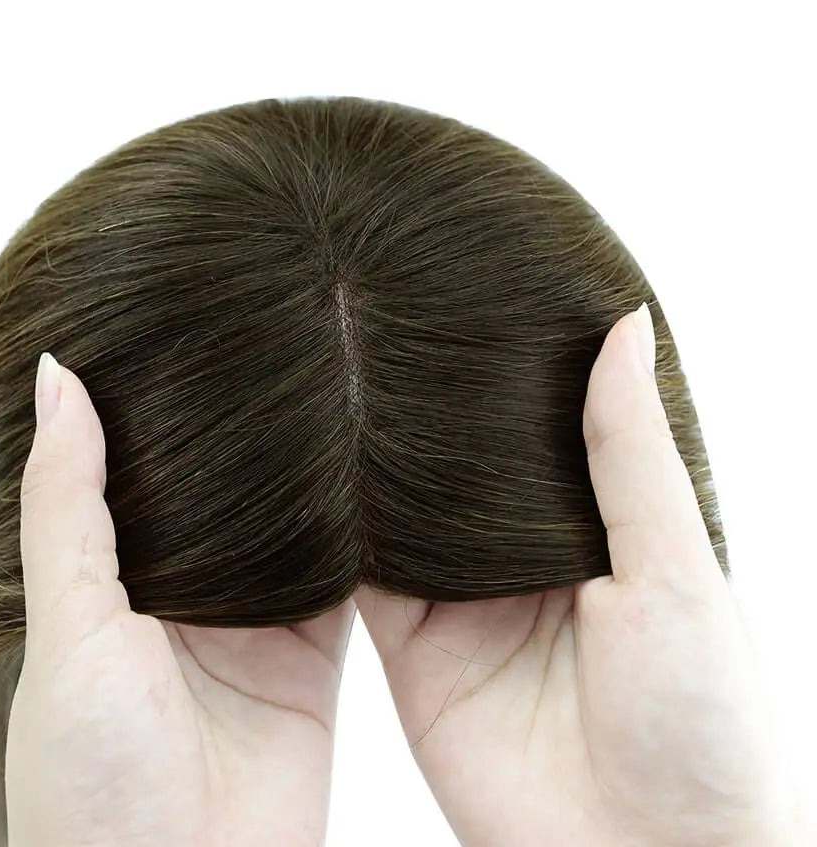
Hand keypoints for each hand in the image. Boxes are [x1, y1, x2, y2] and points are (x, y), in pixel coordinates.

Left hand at [5, 353, 354, 846]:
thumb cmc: (91, 781)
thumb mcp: (68, 627)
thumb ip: (67, 505)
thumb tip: (55, 376)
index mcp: (113, 578)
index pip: (139, 461)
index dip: (161, 396)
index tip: (189, 316)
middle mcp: (186, 593)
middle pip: (225, 488)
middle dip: (249, 426)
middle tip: (285, 328)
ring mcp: (252, 624)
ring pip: (290, 523)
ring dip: (311, 472)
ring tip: (342, 377)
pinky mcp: (311, 659)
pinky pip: (345, 579)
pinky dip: (361, 536)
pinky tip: (380, 473)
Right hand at [357, 304, 800, 846]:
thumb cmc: (699, 724)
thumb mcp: (677, 573)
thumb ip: (630, 455)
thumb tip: (627, 327)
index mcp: (597, 522)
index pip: (543, 419)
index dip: (511, 361)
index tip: (471, 285)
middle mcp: (521, 549)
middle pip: (462, 456)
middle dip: (428, 399)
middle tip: (378, 307)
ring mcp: (462, 594)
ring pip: (404, 505)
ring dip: (374, 455)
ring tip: (333, 363)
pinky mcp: (412, 644)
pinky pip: (363, 574)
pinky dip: (337, 530)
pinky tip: (309, 468)